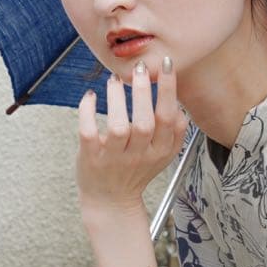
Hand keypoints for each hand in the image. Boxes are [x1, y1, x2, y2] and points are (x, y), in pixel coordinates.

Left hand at [77, 57, 187, 216]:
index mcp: (161, 151)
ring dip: (116, 100)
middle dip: (144, 92)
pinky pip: (89, 133)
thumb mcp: (163, 156)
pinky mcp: (92, 159)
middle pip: (145, 122)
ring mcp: (115, 158)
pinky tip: (91, 96)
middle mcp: (140, 155)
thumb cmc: (136, 171)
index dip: (169, 90)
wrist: (111, 202)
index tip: (166, 65)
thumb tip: (178, 103)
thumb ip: (175, 133)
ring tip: (114, 80)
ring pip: (118, 127)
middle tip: (139, 68)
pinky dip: (88, 111)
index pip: (170, 118)